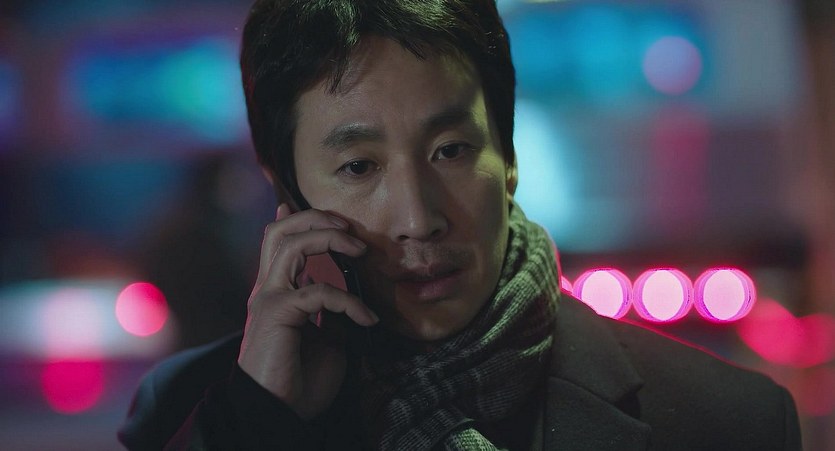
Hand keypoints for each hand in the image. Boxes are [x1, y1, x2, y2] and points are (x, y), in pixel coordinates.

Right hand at [237, 203, 377, 419]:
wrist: (279, 413)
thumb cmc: (300, 382)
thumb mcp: (327, 340)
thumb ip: (331, 312)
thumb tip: (348, 293)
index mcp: (277, 292)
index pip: (279, 242)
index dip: (298, 220)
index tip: (331, 216)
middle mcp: (268, 289)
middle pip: (280, 232)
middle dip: (315, 219)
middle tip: (349, 229)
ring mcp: (268, 298)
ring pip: (289, 243)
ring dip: (328, 237)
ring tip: (359, 249)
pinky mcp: (276, 313)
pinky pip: (319, 292)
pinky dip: (349, 301)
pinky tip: (367, 320)